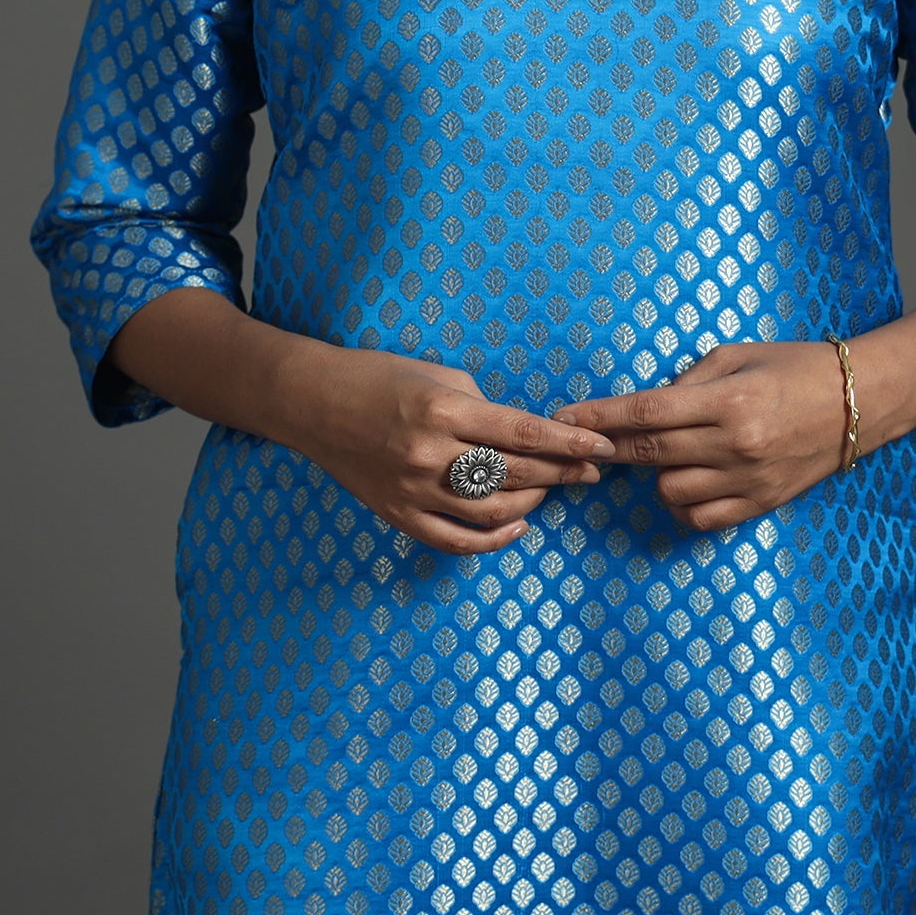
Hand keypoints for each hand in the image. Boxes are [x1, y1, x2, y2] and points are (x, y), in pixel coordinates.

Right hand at [295, 347, 616, 554]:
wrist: (313, 404)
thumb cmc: (378, 377)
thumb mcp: (436, 374)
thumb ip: (482, 405)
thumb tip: (523, 434)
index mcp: (444, 411)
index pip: (522, 434)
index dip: (568, 443)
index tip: (602, 446)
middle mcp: (430, 455)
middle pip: (515, 474)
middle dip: (563, 473)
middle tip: (592, 470)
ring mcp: (413, 491)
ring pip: (492, 512)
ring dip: (534, 502)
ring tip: (553, 489)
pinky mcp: (399, 515)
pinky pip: (455, 541)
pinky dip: (493, 539)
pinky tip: (517, 525)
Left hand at [551, 339, 853, 532]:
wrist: (857, 403)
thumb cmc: (794, 367)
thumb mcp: (736, 356)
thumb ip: (687, 382)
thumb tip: (642, 407)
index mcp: (728, 400)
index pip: (647, 412)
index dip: (601, 417)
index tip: (567, 417)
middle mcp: (735, 444)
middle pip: (650, 454)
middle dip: (608, 447)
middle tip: (582, 442)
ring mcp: (748, 480)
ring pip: (669, 491)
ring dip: (653, 474)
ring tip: (660, 454)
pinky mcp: (760, 505)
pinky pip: (700, 518)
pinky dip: (682, 503)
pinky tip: (684, 480)